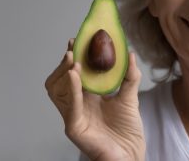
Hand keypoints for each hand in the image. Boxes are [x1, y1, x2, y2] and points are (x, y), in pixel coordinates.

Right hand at [45, 39, 144, 160]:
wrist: (131, 153)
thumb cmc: (128, 129)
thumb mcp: (130, 96)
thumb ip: (130, 76)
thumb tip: (130, 53)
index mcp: (87, 96)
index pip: (73, 72)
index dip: (73, 56)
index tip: (76, 39)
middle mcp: (76, 104)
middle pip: (59, 80)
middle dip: (63, 63)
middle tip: (72, 48)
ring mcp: (73, 116)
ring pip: (57, 91)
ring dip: (63, 73)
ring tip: (72, 59)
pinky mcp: (75, 127)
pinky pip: (69, 106)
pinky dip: (71, 89)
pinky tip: (74, 75)